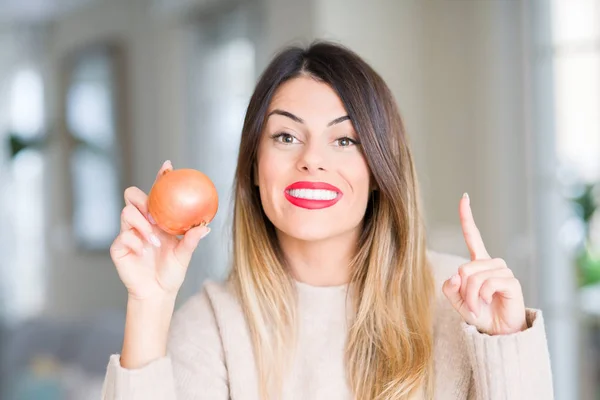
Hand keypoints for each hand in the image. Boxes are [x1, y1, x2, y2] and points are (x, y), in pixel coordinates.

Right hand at [109, 160, 210, 300]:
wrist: (157, 293)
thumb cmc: (171, 272)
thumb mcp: (184, 255)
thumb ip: (192, 240)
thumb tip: (206, 226)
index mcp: (158, 219)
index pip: (157, 194)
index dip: (160, 178)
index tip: (168, 167)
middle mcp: (142, 222)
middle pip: (132, 196)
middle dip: (141, 197)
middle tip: (152, 210)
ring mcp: (128, 233)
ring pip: (126, 213)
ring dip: (141, 223)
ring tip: (154, 238)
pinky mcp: (119, 247)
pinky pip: (123, 237)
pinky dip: (135, 242)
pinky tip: (143, 251)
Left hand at [442, 193, 526, 334]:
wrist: (498, 332)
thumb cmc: (479, 313)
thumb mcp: (457, 301)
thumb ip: (450, 288)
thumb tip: (455, 275)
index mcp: (478, 263)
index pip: (472, 236)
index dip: (467, 217)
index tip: (465, 197)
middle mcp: (491, 263)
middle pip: (465, 268)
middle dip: (462, 289)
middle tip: (469, 303)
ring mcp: (502, 270)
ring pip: (474, 277)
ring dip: (471, 296)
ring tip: (478, 306)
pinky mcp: (511, 281)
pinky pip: (487, 284)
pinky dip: (482, 297)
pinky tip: (488, 303)